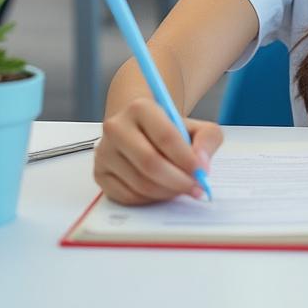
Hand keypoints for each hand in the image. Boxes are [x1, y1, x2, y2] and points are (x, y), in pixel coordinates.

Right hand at [95, 98, 222, 204]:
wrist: (141, 131)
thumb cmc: (171, 131)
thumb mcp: (197, 127)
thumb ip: (208, 139)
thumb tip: (201, 164)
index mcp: (140, 108)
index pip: (165, 136)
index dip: (186, 158)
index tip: (202, 172)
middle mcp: (116, 127)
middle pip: (149, 162)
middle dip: (178, 180)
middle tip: (196, 188)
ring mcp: (104, 152)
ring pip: (139, 183)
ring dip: (167, 191)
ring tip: (182, 189)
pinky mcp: (99, 174)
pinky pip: (127, 196)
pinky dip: (150, 199)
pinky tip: (163, 192)